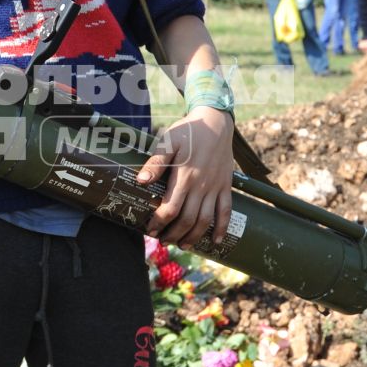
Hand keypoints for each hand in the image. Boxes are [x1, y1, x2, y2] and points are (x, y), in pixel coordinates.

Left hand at [137, 107, 236, 248]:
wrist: (215, 122)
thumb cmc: (188, 131)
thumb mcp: (168, 141)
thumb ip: (156, 162)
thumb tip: (140, 181)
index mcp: (185, 176)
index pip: (171, 208)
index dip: (159, 223)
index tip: (150, 230)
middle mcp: (201, 185)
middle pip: (188, 219)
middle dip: (174, 234)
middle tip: (163, 241)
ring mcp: (216, 187)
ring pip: (206, 219)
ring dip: (194, 236)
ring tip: (182, 245)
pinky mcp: (226, 186)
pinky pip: (226, 211)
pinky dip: (222, 228)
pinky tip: (215, 241)